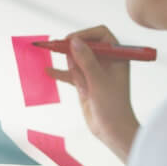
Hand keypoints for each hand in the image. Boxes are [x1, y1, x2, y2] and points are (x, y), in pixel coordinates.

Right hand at [46, 26, 140, 163]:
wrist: (113, 131)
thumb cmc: (113, 106)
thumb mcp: (98, 80)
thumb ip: (86, 60)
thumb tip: (74, 40)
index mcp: (117, 56)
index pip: (101, 35)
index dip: (86, 34)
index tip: (72, 40)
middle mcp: (107, 62)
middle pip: (86, 45)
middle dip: (72, 46)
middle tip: (55, 45)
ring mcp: (95, 73)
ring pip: (77, 59)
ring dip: (67, 59)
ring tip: (55, 57)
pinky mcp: (86, 84)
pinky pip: (72, 74)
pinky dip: (61, 72)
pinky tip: (49, 71)